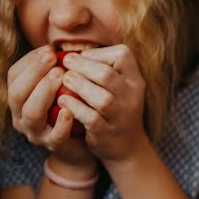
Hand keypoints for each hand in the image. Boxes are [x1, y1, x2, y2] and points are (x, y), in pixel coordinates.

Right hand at [7, 45, 93, 166]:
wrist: (80, 142)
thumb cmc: (69, 106)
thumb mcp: (59, 85)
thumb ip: (55, 69)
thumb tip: (58, 47)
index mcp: (19, 98)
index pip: (14, 76)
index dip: (30, 61)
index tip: (49, 49)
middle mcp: (20, 115)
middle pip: (17, 93)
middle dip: (34, 73)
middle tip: (53, 58)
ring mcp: (35, 133)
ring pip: (31, 113)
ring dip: (44, 92)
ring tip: (60, 77)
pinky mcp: (53, 146)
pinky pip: (54, 137)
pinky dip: (61, 124)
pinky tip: (69, 110)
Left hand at [55, 45, 147, 162]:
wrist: (126, 146)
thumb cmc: (115, 108)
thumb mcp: (120, 86)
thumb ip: (103, 68)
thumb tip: (71, 54)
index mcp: (135, 81)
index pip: (122, 55)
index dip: (98, 53)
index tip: (82, 58)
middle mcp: (132, 98)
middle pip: (107, 75)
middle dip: (82, 66)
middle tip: (65, 64)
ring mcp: (121, 117)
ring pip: (102, 99)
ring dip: (78, 86)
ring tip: (65, 80)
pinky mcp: (107, 132)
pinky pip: (91, 118)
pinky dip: (74, 107)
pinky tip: (63, 100)